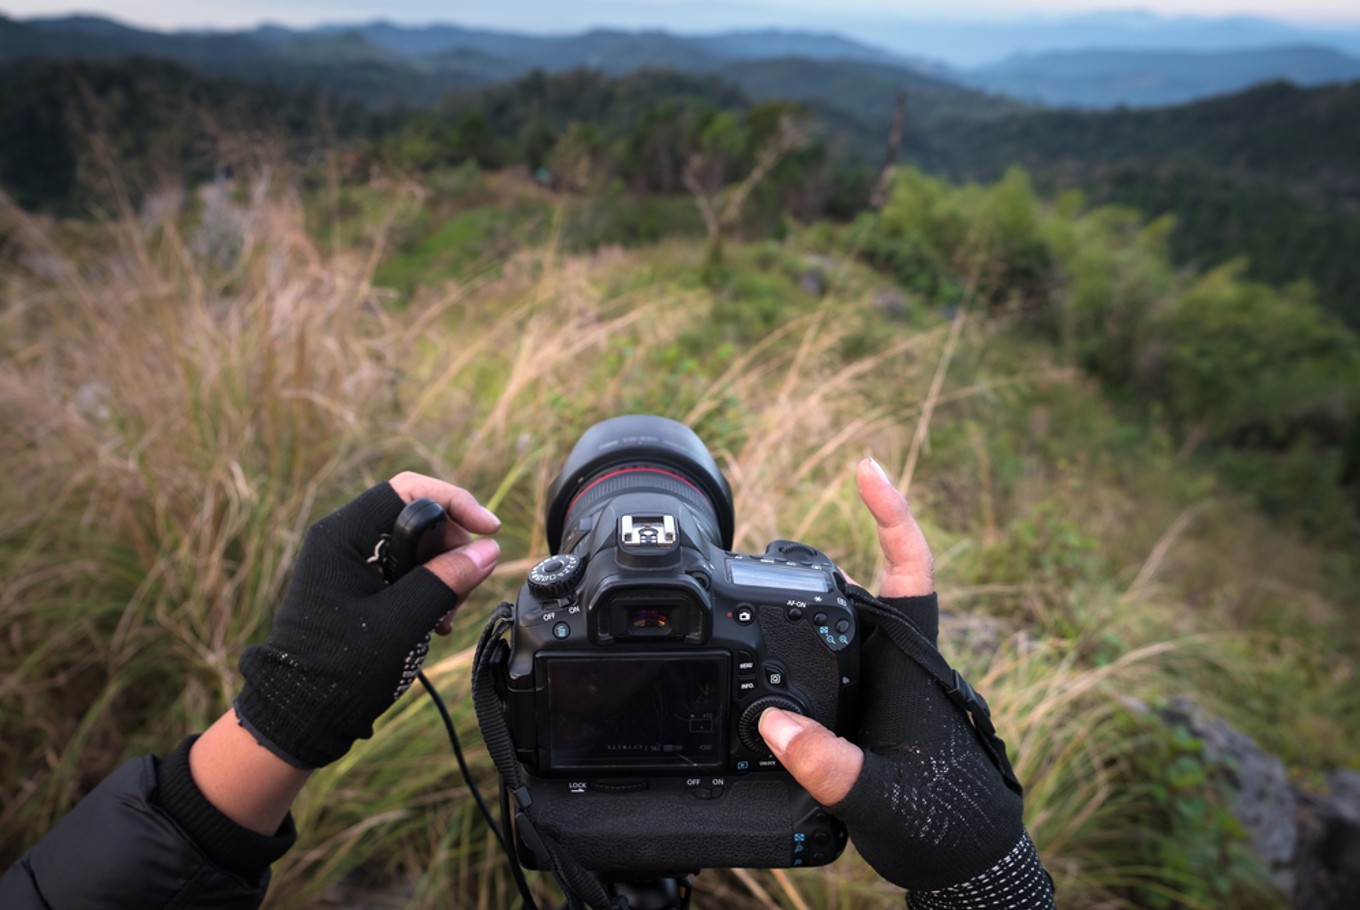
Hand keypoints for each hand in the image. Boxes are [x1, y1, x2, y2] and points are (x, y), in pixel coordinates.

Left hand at [233, 472, 500, 769]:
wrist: (301, 712)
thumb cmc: (339, 668)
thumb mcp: (402, 621)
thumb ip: (447, 579)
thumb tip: (488, 550)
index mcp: (344, 536)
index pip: (408, 490)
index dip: (455, 503)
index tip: (489, 530)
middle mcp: (345, 541)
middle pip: (417, 518)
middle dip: (452, 548)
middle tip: (468, 586)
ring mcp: (351, 564)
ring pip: (417, 548)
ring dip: (443, 575)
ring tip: (447, 615)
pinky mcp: (359, 587)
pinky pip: (406, 573)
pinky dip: (429, 590)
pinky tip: (436, 622)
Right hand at [760, 457, 1026, 892]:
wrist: (964, 859)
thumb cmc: (942, 826)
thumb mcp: (880, 797)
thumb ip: (830, 765)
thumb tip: (774, 726)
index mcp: (910, 663)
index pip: (909, 570)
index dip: (892, 514)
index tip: (866, 468)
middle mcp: (896, 661)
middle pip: (861, 585)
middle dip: (814, 560)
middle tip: (761, 548)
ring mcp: (881, 682)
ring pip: (841, 621)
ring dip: (803, 602)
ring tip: (750, 589)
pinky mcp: (866, 705)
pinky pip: (830, 656)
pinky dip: (798, 642)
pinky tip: (768, 645)